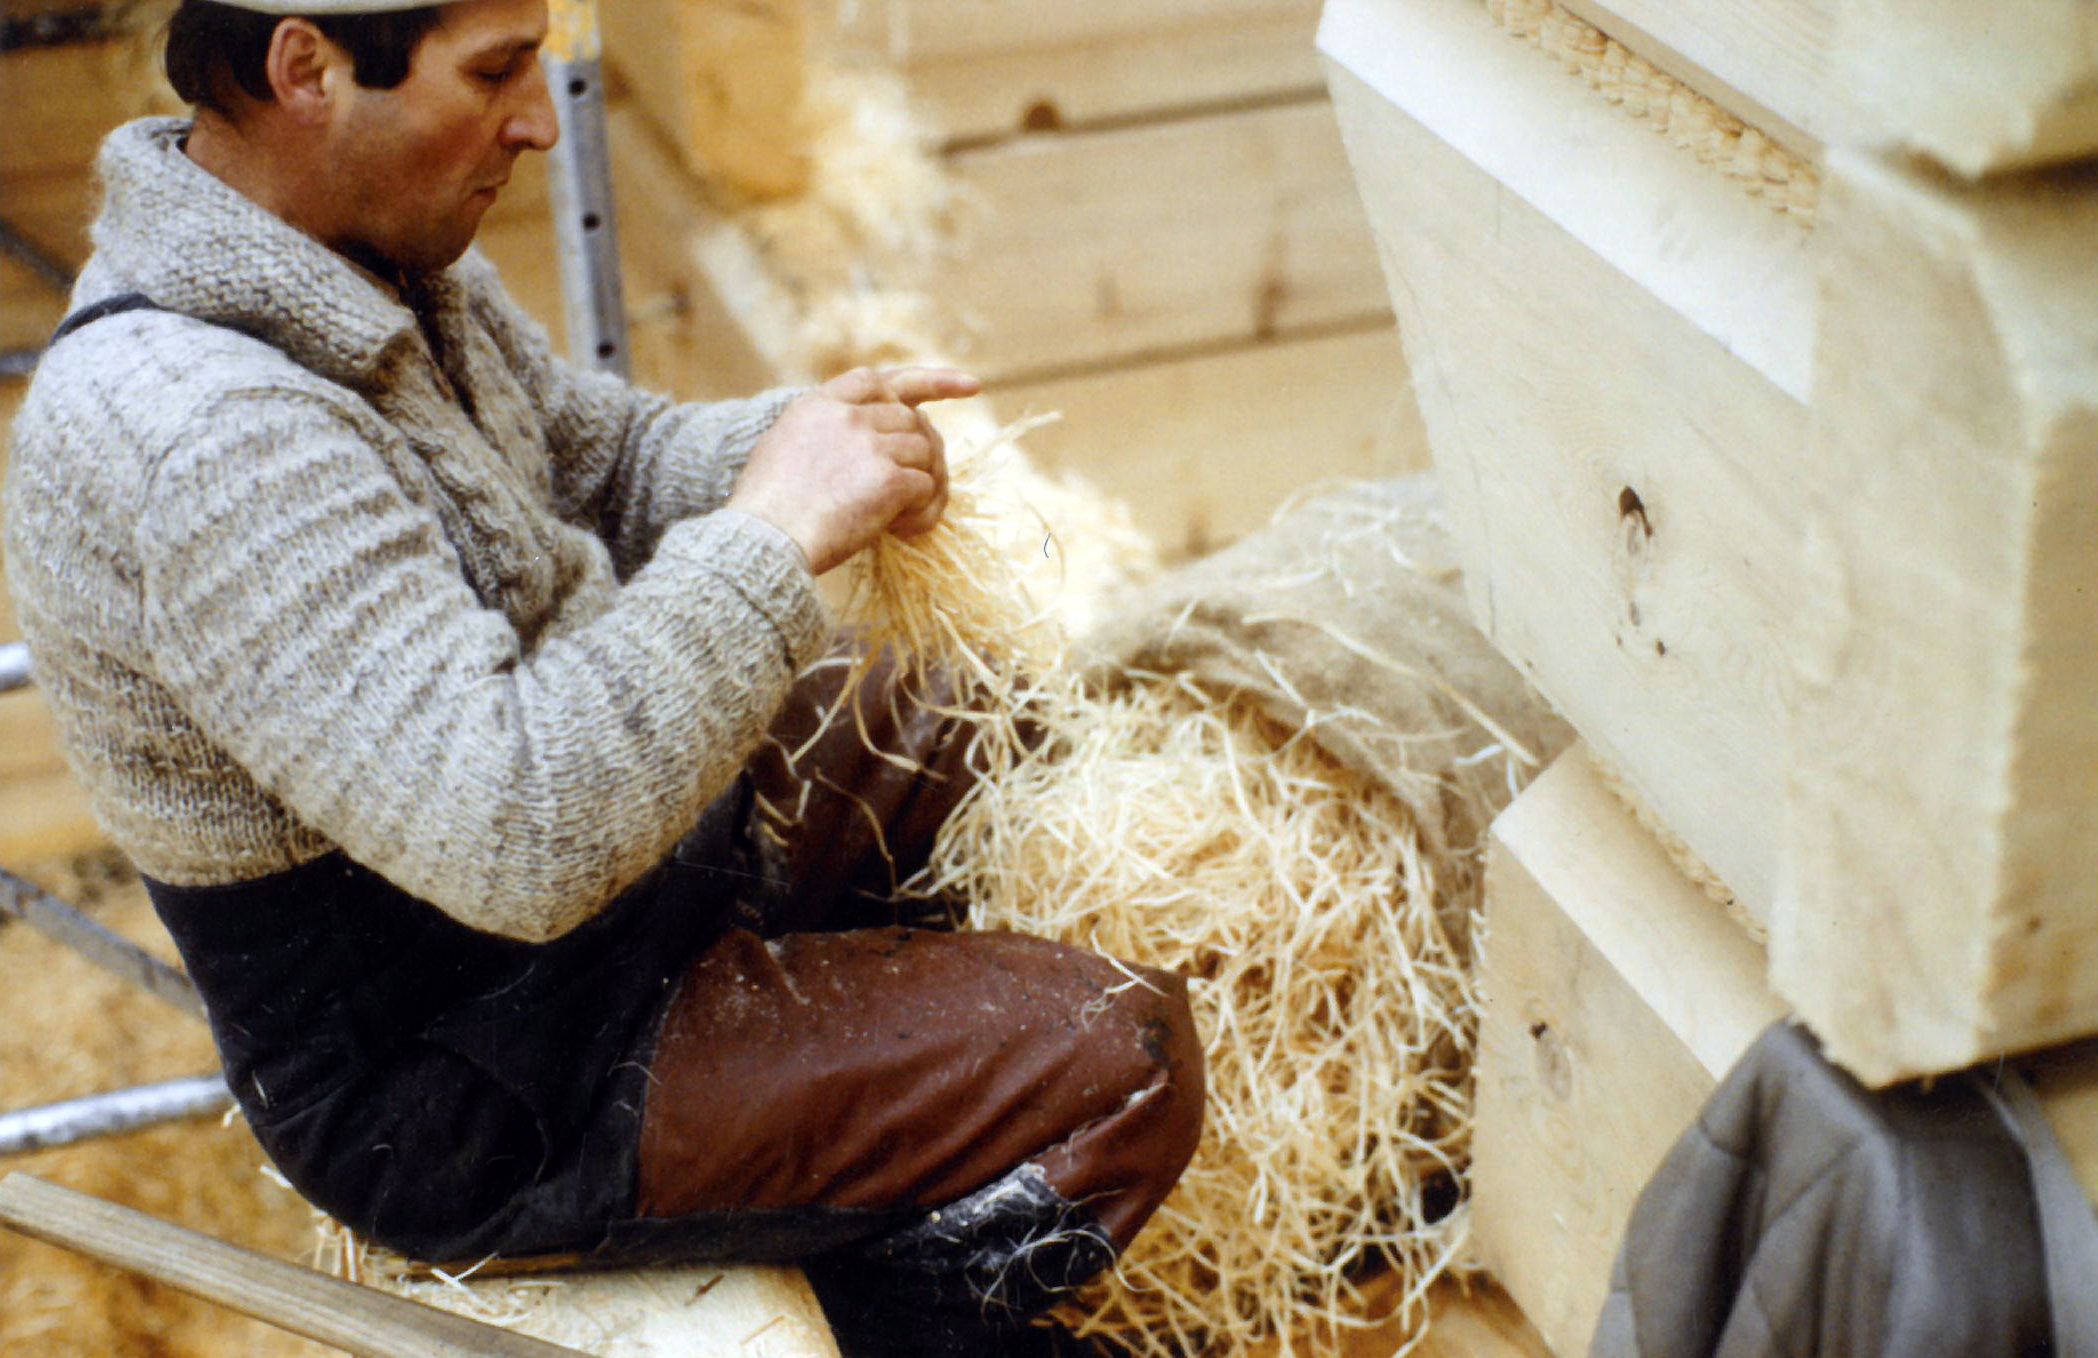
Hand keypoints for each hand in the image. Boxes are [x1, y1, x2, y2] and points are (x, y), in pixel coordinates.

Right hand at [728, 366, 981, 574]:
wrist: (765, 539)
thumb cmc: (766, 512)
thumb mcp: (782, 451)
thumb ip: (821, 436)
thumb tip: (854, 451)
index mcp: (818, 406)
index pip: (877, 381)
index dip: (929, 381)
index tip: (969, 386)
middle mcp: (847, 416)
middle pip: (910, 420)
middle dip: (920, 453)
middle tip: (917, 490)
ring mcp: (870, 444)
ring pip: (924, 452)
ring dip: (924, 485)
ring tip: (903, 518)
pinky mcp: (889, 479)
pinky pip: (927, 487)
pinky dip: (923, 512)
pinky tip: (902, 531)